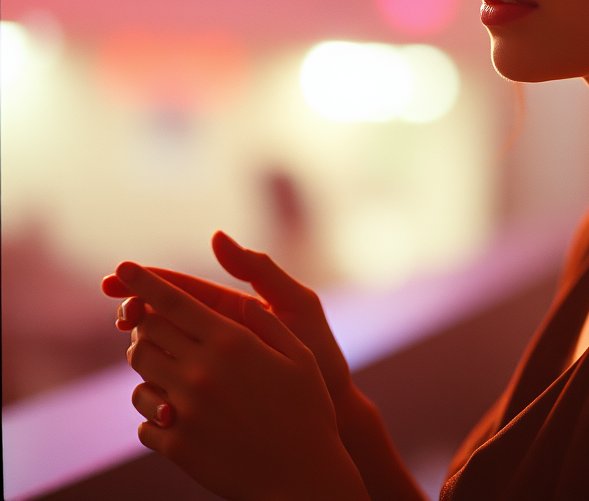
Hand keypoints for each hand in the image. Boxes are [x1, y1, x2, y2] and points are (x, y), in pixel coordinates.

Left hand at [113, 262, 369, 500]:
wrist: (302, 478)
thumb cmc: (308, 408)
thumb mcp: (299, 353)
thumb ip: (262, 320)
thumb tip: (239, 301)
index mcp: (232, 342)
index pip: (173, 302)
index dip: (144, 281)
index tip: (121, 269)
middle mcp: (202, 372)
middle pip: (147, 334)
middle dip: (144, 324)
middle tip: (153, 323)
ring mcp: (185, 412)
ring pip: (140, 374)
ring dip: (148, 364)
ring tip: (170, 366)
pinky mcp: (177, 446)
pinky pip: (143, 419)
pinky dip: (155, 409)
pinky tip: (178, 410)